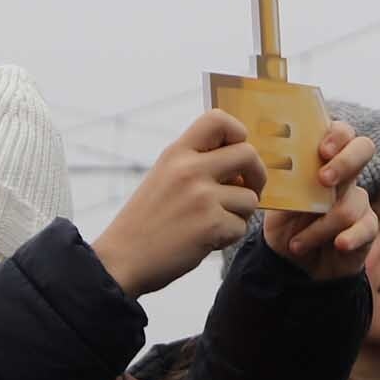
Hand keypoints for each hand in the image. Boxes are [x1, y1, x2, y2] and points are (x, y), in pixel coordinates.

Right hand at [89, 111, 265, 296]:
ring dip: (239, 215)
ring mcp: (202, 197)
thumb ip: (194, 163)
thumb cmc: (145, 222)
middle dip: (257, 175)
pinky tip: (204, 240)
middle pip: (248, 154)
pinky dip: (228, 237)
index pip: (217, 119)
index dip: (237, 133)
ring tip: (212, 223)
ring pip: (250, 198)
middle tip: (247, 190)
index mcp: (176, 154)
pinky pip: (241, 227)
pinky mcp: (211, 225)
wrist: (122, 260)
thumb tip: (239, 160)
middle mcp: (190, 169)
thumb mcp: (163, 177)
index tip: (234, 154)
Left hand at [259, 123, 379, 280]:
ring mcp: (358, 199)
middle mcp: (345, 174)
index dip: (337, 136)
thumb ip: (277, 178)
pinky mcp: (367, 226)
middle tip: (323, 179)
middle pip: (363, 149)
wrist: (291, 261)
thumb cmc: (284, 220)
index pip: (341, 132)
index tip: (322, 151)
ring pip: (350, 202)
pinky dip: (351, 237)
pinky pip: (367, 227)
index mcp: (323, 160)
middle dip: (345, 161)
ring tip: (296, 244)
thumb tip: (260, 159)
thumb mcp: (276, 199)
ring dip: (319, 227)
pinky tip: (339, 244)